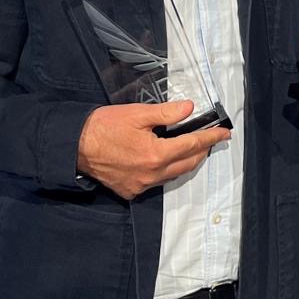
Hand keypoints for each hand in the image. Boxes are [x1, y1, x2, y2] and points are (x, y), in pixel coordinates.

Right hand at [76, 100, 230, 199]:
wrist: (74, 146)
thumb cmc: (103, 127)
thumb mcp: (136, 114)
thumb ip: (166, 113)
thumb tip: (189, 108)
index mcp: (156, 154)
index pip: (192, 145)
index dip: (211, 138)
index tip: (224, 133)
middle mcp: (151, 174)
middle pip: (187, 164)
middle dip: (202, 151)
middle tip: (211, 139)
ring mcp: (140, 185)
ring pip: (173, 175)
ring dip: (186, 162)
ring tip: (192, 149)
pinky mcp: (130, 190)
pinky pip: (155, 183)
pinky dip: (165, 172)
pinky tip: (165, 162)